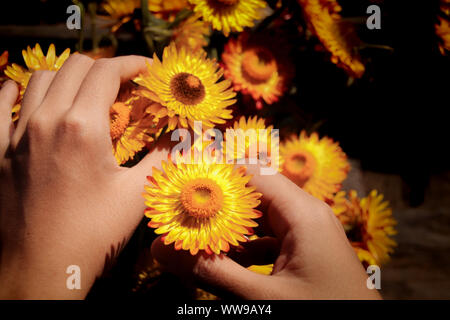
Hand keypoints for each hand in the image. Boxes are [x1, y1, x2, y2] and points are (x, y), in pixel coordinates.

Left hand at [0, 55, 167, 298]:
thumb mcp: (137, 194)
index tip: (148, 70)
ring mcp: (15, 134)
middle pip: (75, 67)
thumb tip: (188, 138)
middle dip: (105, 68)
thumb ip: (165, 157)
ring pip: (40, 79)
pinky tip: (31, 96)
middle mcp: (45, 120)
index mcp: (82, 127)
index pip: (106, 72)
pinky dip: (17, 90)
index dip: (131, 64)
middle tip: (124, 86)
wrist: (41, 269)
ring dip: (68, 77)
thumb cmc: (92, 233)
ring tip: (87, 93)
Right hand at [152, 165, 380, 298]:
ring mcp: (308, 231)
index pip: (251, 174)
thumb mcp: (262, 299)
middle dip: (218, 204)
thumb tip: (161, 250)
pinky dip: (246, 247)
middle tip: (181, 214)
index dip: (214, 177)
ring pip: (261, 217)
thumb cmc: (320, 313)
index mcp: (303, 213)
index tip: (179, 188)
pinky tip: (226, 262)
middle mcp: (307, 213)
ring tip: (195, 237)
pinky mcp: (307, 249)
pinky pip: (270, 238)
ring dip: (230, 228)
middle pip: (255, 193)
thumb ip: (212, 272)